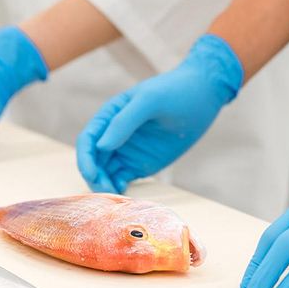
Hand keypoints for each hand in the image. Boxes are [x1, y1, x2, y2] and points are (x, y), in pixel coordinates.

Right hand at [76, 34, 242, 192]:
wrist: (203, 96)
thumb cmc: (175, 91)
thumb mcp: (150, 100)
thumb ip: (124, 122)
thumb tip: (101, 147)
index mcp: (110, 115)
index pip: (89, 139)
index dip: (86, 158)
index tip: (92, 174)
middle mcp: (114, 134)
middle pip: (94, 160)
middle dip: (95, 176)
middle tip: (105, 191)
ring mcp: (127, 151)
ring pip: (106, 172)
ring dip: (105, 185)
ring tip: (115, 196)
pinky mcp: (140, 164)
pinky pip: (122, 179)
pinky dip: (118, 188)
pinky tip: (124, 196)